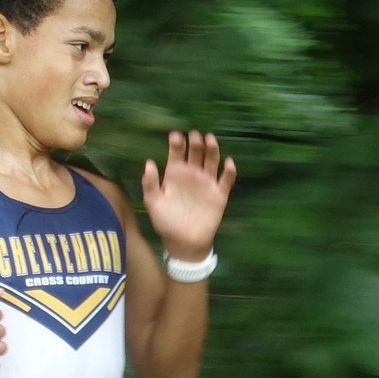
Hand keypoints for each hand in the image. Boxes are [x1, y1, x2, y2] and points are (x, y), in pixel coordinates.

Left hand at [142, 130, 237, 266]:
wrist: (184, 242)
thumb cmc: (166, 222)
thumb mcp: (153, 203)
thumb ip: (150, 184)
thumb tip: (149, 162)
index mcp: (175, 173)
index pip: (176, 153)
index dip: (176, 143)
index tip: (175, 135)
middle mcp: (192, 174)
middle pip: (196, 152)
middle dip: (195, 142)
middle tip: (195, 135)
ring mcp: (207, 183)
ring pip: (212, 161)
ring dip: (212, 150)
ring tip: (210, 139)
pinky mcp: (220, 194)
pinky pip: (227, 180)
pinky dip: (229, 171)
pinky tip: (228, 163)